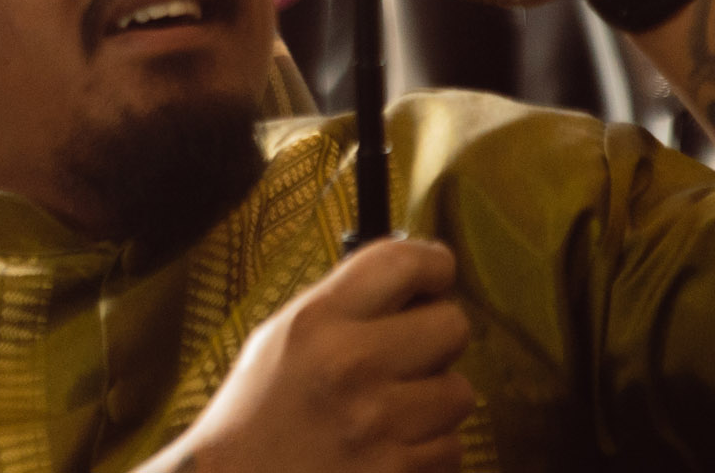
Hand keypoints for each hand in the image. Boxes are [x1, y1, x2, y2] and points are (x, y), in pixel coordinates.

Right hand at [160, 238, 471, 472]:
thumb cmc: (255, 414)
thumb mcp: (280, 339)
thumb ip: (343, 308)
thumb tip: (411, 287)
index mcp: (317, 322)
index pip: (403, 263)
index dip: (432, 263)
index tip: (435, 274)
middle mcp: (352, 365)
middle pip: (452, 325)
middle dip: (439, 337)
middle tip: (414, 351)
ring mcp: (379, 424)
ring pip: (458, 392)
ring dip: (434, 401)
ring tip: (392, 410)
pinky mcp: (398, 472)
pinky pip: (450, 448)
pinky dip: (428, 450)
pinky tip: (389, 448)